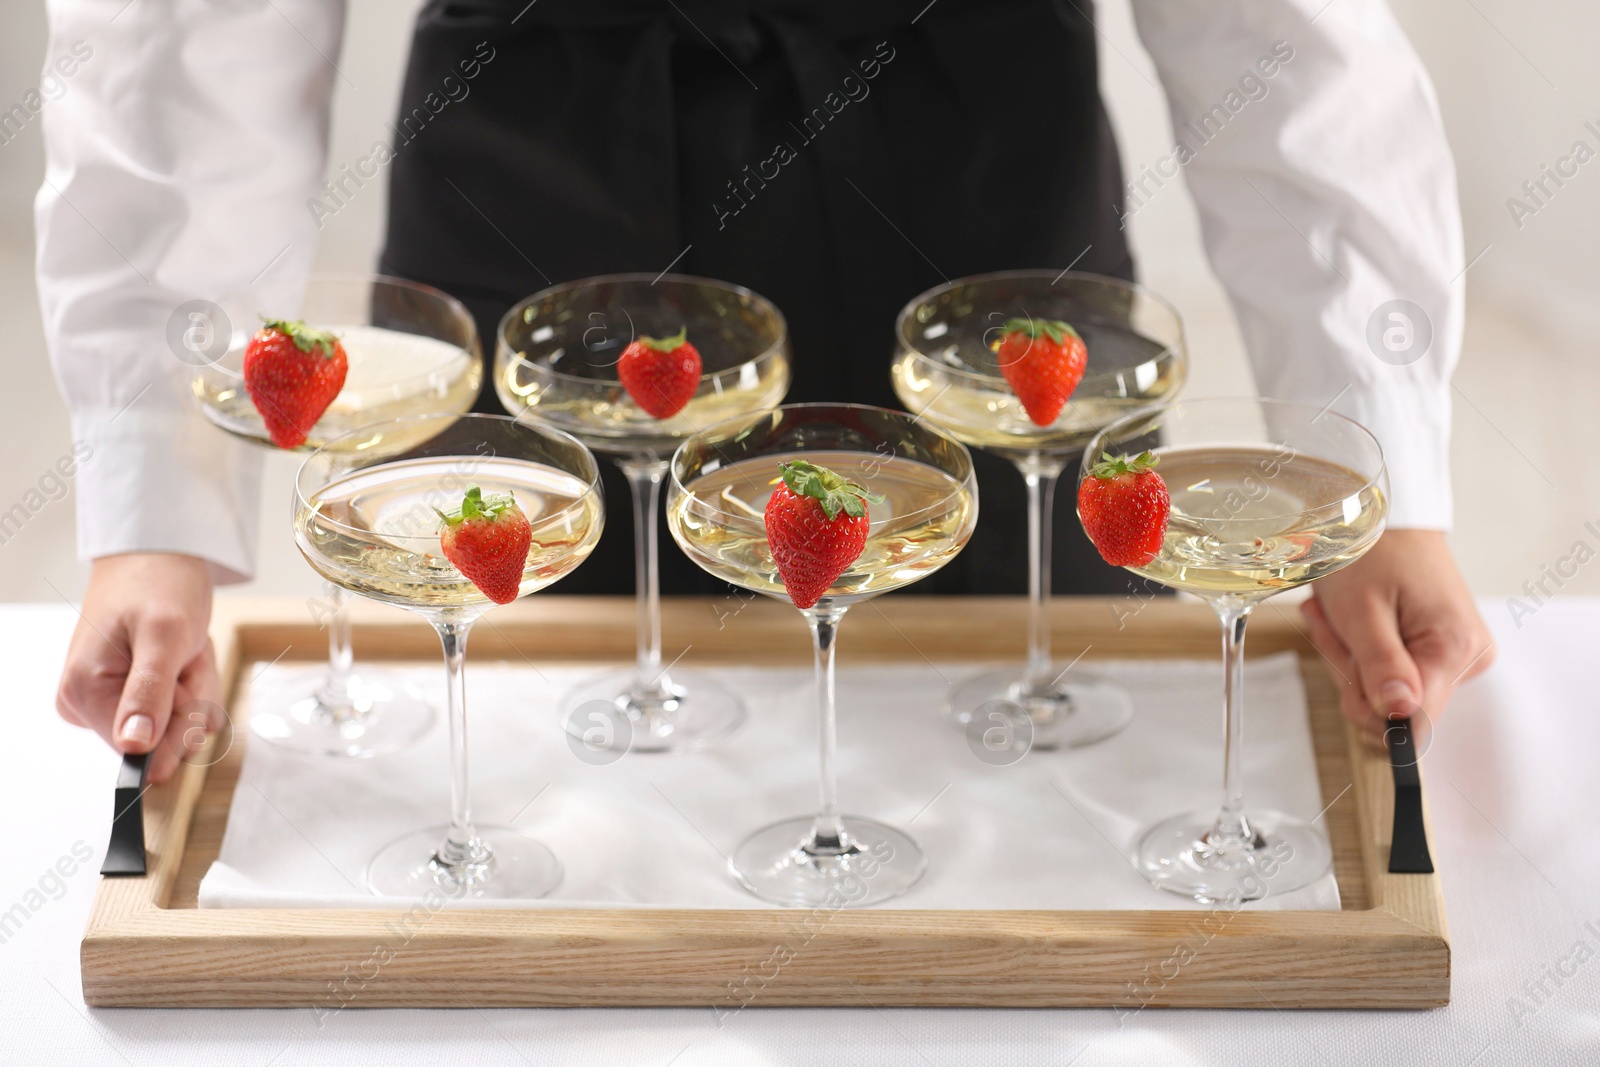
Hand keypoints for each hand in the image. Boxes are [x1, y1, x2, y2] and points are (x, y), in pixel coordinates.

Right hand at [56, 553, 221, 782]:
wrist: (158, 556)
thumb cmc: (157, 584)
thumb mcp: (164, 635)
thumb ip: (149, 692)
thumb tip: (133, 745)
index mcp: (84, 692)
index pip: (139, 749)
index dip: (176, 719)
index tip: (180, 677)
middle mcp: (87, 702)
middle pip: (162, 739)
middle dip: (191, 697)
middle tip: (185, 655)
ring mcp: (110, 699)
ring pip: (177, 724)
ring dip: (196, 685)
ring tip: (183, 648)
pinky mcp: (131, 694)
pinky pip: (178, 708)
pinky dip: (193, 681)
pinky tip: (183, 654)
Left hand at [1300, 529, 1492, 742]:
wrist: (1383, 517)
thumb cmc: (1371, 553)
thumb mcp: (1362, 611)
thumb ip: (1381, 667)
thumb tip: (1399, 717)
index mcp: (1455, 650)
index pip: (1415, 723)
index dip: (1370, 707)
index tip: (1348, 665)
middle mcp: (1466, 658)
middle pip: (1396, 708)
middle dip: (1353, 673)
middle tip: (1336, 626)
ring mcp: (1453, 655)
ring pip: (1386, 692)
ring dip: (1350, 658)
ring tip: (1341, 615)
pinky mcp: (1437, 650)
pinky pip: (1390, 673)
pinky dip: (1360, 651)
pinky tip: (1353, 620)